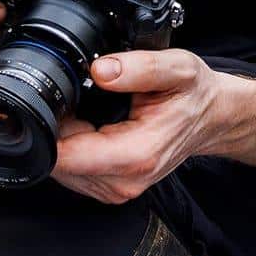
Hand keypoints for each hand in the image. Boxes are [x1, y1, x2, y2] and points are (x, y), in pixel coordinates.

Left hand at [52, 50, 255, 203]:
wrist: (212, 119)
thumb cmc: (195, 94)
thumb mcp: (177, 67)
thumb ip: (140, 67)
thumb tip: (100, 68)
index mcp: (136, 155)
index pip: (67, 157)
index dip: (46, 129)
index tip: (43, 102)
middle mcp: (123, 181)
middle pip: (58, 161)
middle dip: (52, 128)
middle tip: (68, 94)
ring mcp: (116, 188)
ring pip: (62, 167)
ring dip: (62, 136)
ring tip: (82, 106)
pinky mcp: (110, 186)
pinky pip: (73, 168)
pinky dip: (72, 144)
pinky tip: (87, 121)